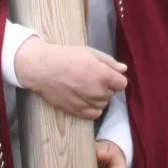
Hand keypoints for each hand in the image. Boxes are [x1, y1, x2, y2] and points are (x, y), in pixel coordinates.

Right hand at [13, 38, 127, 119]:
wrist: (43, 69)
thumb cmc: (67, 56)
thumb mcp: (90, 52)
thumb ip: (109, 62)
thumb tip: (124, 69)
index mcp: (103, 75)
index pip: (122, 84)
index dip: (115, 78)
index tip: (106, 74)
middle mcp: (98, 91)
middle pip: (112, 93)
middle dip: (106, 87)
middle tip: (92, 78)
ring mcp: (88, 103)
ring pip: (103, 104)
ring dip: (99, 97)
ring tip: (85, 87)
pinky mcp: (78, 111)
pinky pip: (95, 114)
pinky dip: (93, 108)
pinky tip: (84, 98)